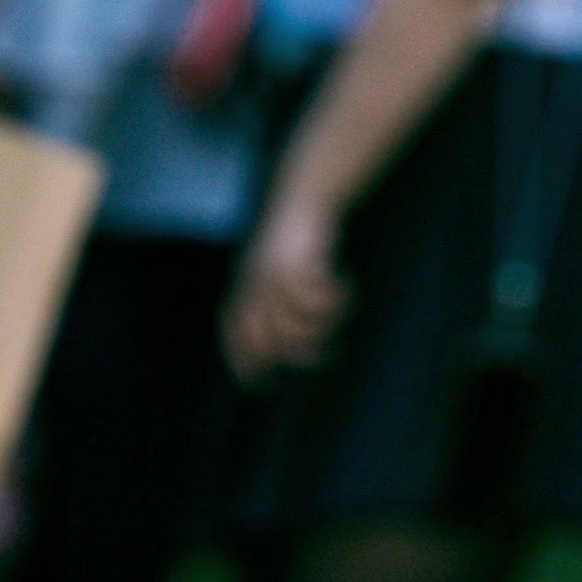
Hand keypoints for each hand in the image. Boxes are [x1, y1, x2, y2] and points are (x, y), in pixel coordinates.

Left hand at [223, 189, 351, 380]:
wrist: (302, 196)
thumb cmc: (293, 236)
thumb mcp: (275, 266)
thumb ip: (271, 298)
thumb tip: (282, 339)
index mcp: (244, 284)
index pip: (235, 331)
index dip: (244, 360)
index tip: (259, 385)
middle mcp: (254, 283)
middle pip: (268, 337)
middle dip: (298, 352)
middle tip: (328, 352)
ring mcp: (275, 274)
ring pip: (293, 324)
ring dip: (321, 327)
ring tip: (340, 318)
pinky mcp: (299, 263)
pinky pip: (315, 299)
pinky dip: (334, 300)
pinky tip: (346, 289)